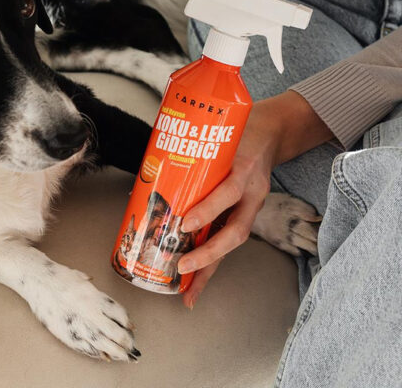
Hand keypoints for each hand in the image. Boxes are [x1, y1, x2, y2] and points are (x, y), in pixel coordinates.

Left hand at [177, 90, 332, 308]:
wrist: (273, 130)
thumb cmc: (238, 129)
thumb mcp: (217, 132)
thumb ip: (191, 150)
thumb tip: (148, 172)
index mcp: (243, 167)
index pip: (228, 192)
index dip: (207, 210)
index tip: (184, 223)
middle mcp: (252, 191)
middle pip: (236, 230)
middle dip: (208, 254)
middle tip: (181, 267)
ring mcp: (253, 204)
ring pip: (234, 241)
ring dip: (210, 267)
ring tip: (188, 291)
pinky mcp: (249, 210)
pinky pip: (231, 236)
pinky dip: (215, 258)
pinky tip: (197, 276)